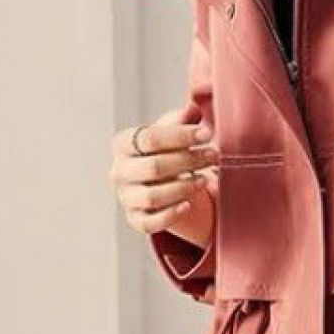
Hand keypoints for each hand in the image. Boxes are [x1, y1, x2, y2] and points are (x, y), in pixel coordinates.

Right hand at [108, 110, 217, 247]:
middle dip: (188, 161)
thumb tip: (192, 110)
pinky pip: (150, 223)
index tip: (206, 133)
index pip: (150, 138)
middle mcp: (119, 171)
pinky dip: (170, 215)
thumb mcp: (173, 134)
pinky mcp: (136, 219)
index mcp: (123, 145)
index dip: (181, 135)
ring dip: (183, 188)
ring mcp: (126, 197)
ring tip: (205, 180)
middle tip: (213, 156)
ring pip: (152, 196)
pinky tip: (189, 205)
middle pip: (154, 167)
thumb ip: (181, 121)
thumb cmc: (167, 152)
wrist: (162, 182)